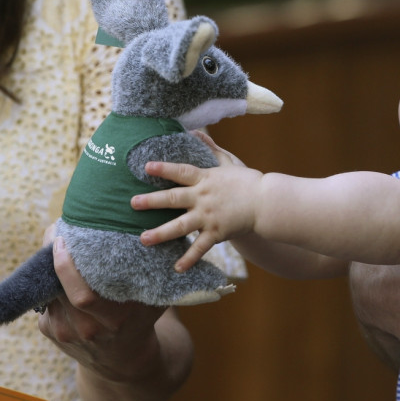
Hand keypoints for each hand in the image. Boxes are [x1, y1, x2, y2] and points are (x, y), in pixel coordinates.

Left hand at [38, 235, 192, 400]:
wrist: (124, 361)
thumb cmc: (141, 321)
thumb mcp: (153, 303)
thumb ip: (155, 277)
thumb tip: (160, 241)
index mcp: (113, 320)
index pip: (83, 295)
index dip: (67, 268)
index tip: (64, 241)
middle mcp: (86, 329)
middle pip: (59, 289)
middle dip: (54, 258)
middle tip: (57, 233)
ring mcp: (64, 332)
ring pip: (50, 291)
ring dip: (51, 268)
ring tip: (60, 245)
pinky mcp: (49, 330)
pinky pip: (46, 300)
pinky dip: (52, 284)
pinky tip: (62, 273)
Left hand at [132, 133, 260, 271]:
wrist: (266, 203)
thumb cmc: (248, 181)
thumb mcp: (228, 161)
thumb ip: (210, 148)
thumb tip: (195, 132)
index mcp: (205, 179)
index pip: (180, 172)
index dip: (163, 169)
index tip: (146, 167)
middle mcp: (203, 198)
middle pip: (173, 198)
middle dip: (151, 201)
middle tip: (132, 203)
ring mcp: (209, 217)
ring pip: (180, 225)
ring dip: (161, 233)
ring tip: (143, 239)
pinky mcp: (217, 232)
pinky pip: (200, 247)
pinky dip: (189, 258)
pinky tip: (177, 268)